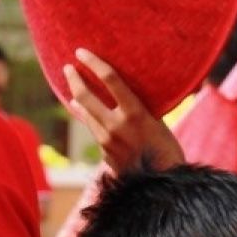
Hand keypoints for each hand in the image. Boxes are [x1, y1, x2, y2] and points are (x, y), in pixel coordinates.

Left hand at [63, 48, 184, 172]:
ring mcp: (107, 142)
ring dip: (76, 99)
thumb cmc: (168, 150)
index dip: (93, 62)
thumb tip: (124, 91)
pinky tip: (82, 112)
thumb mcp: (158, 122)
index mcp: (135, 113)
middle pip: (85, 96)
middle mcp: (116, 126)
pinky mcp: (104, 154)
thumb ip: (139, 108)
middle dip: (74, 79)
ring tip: (71, 89)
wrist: (162, 185)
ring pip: (84, 114)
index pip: (110, 79)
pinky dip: (87, 118)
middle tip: (68, 68)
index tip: (81, 52)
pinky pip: (93, 130)